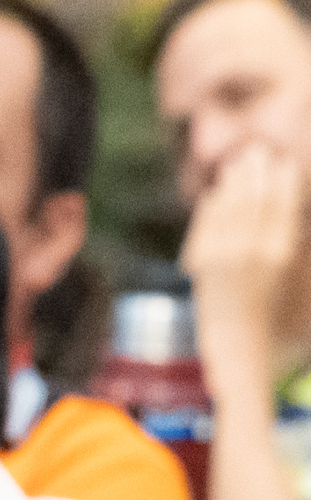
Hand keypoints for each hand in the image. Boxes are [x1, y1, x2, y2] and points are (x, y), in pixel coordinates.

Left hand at [182, 142, 306, 365]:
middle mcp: (256, 252)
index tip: (285, 162)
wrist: (239, 347)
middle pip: (257, 202)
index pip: (285, 207)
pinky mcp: (204, 267)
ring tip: (236, 164)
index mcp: (283, 254)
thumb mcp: (291, 278)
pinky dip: (210, 209)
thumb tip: (294, 218)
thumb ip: (292, 246)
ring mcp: (228, 259)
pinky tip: (213, 194)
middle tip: (255, 151)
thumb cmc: (272, 316)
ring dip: (233, 184)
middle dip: (257, 174)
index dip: (284, 182)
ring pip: (230, 211)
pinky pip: (206, 229)